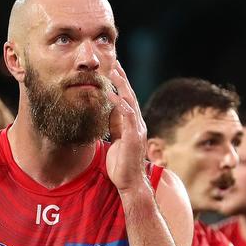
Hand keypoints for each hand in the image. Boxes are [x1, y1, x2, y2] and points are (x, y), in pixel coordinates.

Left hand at [106, 60, 147, 191]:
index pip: (127, 100)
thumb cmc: (121, 164)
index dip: (121, 84)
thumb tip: (107, 114)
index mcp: (132, 124)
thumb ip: (115, 127)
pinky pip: (126, 116)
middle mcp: (137, 124)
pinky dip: (119, 103)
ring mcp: (137, 129)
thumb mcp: (116, 140)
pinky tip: (111, 93)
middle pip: (130, 96)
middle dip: (122, 79)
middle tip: (115, 63)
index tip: (113, 70)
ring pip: (130, 102)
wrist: (129, 183)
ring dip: (121, 86)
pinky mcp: (133, 136)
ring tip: (113, 71)